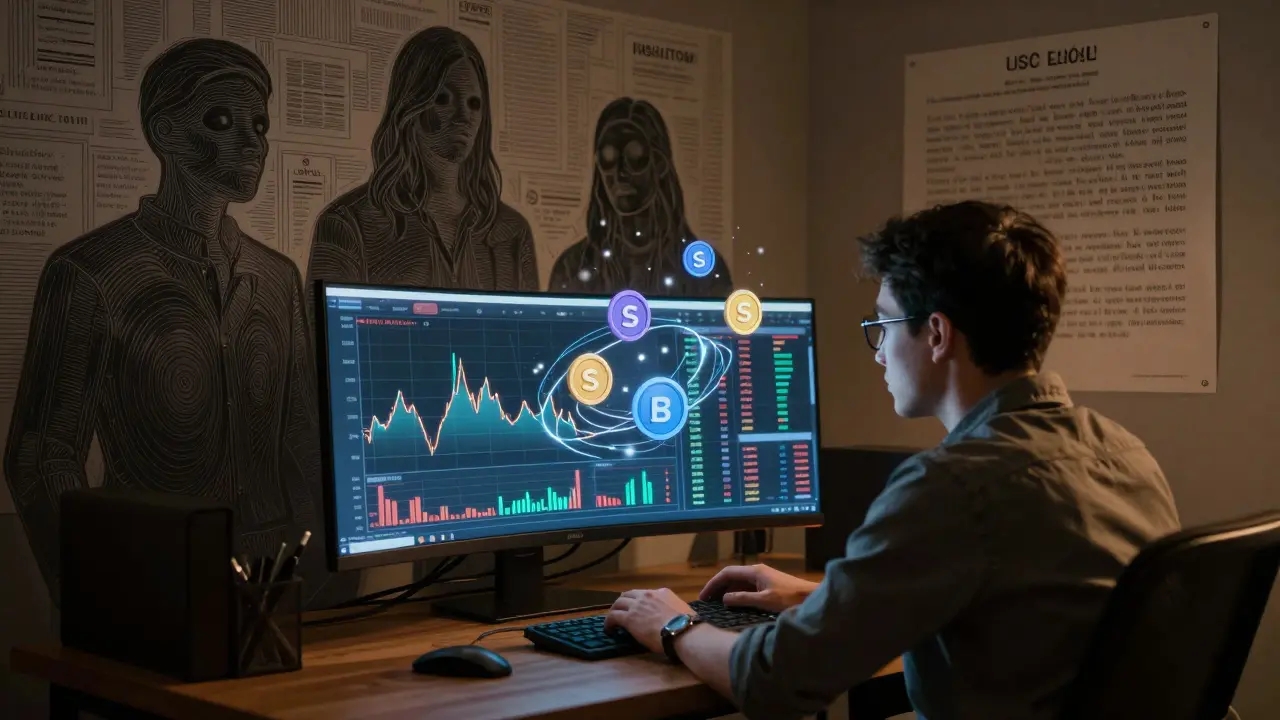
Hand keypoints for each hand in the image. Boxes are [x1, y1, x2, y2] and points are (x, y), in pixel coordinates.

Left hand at [604, 588, 694, 653]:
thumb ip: (673, 609)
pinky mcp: (629, 618)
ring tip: (613, 620)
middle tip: (621, 612)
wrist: (682, 631)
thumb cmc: (687, 624)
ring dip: (615, 611)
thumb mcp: (682, 610)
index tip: (638, 609)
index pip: (645, 593)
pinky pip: (613, 616)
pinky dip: (609, 622)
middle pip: (628, 595)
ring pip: (618, 603)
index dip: (638, 601)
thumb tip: (673, 617)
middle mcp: (647, 595)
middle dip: (623, 602)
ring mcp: (637, 605)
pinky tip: (609, 630)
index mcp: (662, 592)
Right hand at [698, 563, 818, 612]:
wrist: (811, 598)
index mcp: (754, 572)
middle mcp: (757, 572)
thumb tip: (724, 598)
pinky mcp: (768, 585)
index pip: (727, 573)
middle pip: (731, 577)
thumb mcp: (764, 601)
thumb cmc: (790, 598)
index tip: (703, 596)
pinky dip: (737, 595)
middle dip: (718, 587)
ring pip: (739, 583)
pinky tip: (734, 605)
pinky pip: (747, 588)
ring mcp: (762, 578)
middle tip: (707, 602)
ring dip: (727, 592)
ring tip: (717, 605)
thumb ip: (743, 599)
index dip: (713, 584)